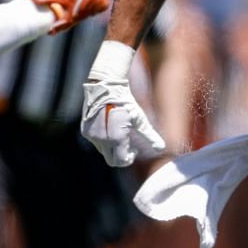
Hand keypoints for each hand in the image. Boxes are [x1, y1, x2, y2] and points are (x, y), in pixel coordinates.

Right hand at [81, 40, 164, 166]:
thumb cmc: (126, 102)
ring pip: (103, 151)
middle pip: (111, 159)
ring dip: (112, 147)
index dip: (129, 159)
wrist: (106, 86)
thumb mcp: (140, 119)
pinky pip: (96, 142)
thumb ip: (150, 136)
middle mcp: (101, 140)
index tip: (135, 150)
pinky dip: (104, 140)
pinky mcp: (85, 130)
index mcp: (115, 139)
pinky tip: (111, 128)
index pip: (120, 161)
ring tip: (120, 133)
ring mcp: (91, 135)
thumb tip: (162, 149)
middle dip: (121, 155)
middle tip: (129, 145)